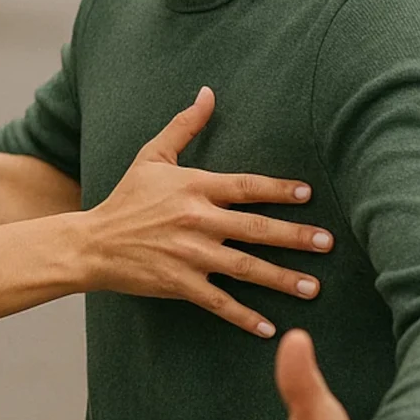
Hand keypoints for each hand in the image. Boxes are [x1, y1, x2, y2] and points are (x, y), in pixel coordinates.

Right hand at [82, 86, 332, 335]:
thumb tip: (208, 93)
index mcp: (193, 188)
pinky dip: (244, 316)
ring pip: (245, 268)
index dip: (278, 190)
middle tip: (327, 243)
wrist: (91, 244)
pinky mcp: (179, 284)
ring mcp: (188, 255)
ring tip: (313, 287)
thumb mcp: (151, 157)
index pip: (245, 187)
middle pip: (255, 228)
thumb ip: (184, 126)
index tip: (308, 195)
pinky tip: (268, 327)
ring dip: (282, 279)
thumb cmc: (125, 199)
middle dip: (295, 236)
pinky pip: (219, 302)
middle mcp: (196, 220)